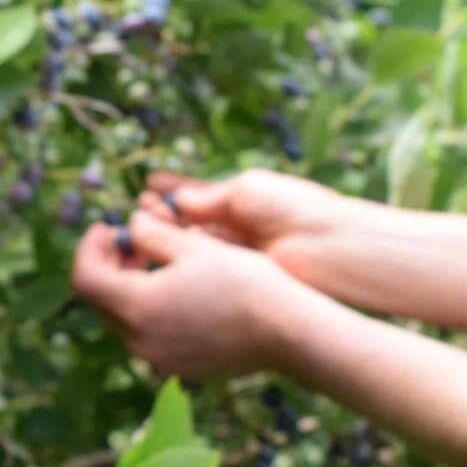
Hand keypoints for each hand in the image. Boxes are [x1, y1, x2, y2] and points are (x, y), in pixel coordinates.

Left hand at [70, 205, 315, 382]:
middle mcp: (140, 341)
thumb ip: (150, 233)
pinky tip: (179, 291)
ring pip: (124, 318)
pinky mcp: (177, 368)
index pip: (85, 278)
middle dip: (110, 265)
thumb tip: (130, 226)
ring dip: (130, 287)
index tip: (109, 227)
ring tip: (160, 262)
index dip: (89, 247)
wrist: (288, 331)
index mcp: (139, 307)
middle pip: (101, 300)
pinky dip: (150, 309)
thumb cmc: (245, 282)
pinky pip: (147, 336)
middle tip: (134, 240)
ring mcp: (158, 360)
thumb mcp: (194, 245)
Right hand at [139, 168, 357, 284]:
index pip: (197, 195)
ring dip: (166, 240)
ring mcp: (236, 255)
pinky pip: (202, 269)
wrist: (332, 248)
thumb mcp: (248, 192)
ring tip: (139, 234)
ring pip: (191, 247)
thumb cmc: (297, 210)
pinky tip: (158, 258)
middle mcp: (236, 228)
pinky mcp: (237, 279)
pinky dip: (180, 262)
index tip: (146, 187)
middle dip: (161, 218)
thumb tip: (174, 201)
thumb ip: (209, 197)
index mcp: (242, 200)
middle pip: (189, 223)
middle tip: (134, 215)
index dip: (170, 192)